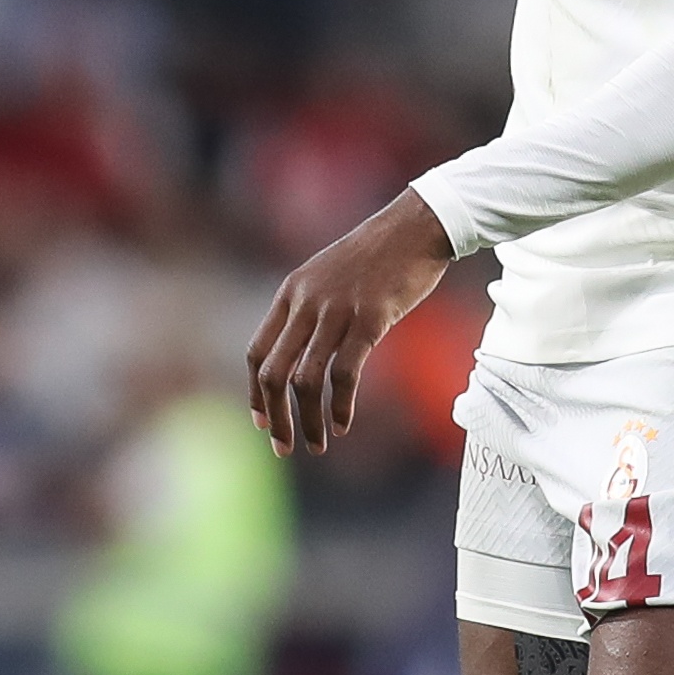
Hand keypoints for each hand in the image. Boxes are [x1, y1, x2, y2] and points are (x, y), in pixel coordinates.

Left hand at [247, 187, 454, 455]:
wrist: (417, 226)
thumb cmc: (379, 254)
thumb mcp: (329, 274)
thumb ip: (311, 307)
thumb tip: (303, 349)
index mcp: (291, 292)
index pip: (258, 352)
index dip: (256, 392)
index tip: (262, 421)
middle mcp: (307, 303)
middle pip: (274, 373)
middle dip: (276, 418)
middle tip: (284, 448)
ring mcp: (337, 310)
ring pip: (306, 380)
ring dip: (308, 421)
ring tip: (318, 444)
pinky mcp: (370, 319)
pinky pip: (345, 374)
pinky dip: (341, 406)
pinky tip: (344, 423)